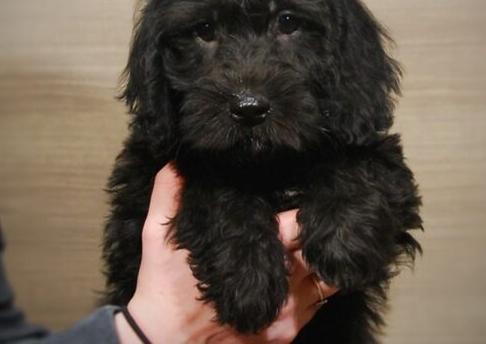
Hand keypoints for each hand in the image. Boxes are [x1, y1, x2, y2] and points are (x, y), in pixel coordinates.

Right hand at [115, 164, 336, 343]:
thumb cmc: (163, 289)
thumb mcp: (157, 237)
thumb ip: (168, 194)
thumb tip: (176, 160)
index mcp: (253, 258)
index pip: (297, 226)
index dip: (306, 211)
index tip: (308, 194)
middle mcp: (279, 288)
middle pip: (320, 253)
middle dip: (322, 234)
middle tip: (325, 216)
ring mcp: (287, 316)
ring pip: (328, 282)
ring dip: (326, 260)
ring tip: (325, 242)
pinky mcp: (287, 336)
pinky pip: (319, 306)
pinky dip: (319, 286)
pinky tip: (310, 272)